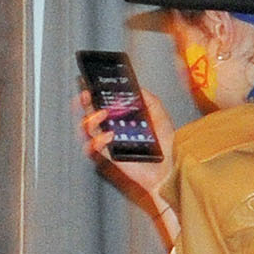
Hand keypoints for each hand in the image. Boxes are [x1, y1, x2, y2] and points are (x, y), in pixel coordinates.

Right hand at [80, 89, 176, 237]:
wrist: (169, 168)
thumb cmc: (166, 146)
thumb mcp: (160, 117)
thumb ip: (150, 101)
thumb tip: (139, 87)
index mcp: (122, 120)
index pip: (103, 105)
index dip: (95, 95)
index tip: (92, 85)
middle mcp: (112, 130)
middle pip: (89, 115)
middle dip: (84, 103)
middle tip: (87, 95)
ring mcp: (109, 143)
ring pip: (86, 130)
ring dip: (90, 120)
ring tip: (102, 114)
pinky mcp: (109, 156)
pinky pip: (93, 148)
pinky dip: (97, 140)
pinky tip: (109, 135)